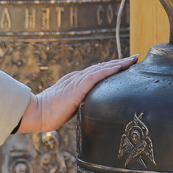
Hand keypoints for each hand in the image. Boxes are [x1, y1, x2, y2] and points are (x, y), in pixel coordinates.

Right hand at [17, 55, 138, 133]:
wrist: (37, 113)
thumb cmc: (50, 114)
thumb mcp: (69, 107)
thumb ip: (80, 104)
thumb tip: (90, 110)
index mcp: (75, 82)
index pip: (97, 73)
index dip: (111, 68)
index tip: (125, 66)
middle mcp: (77, 78)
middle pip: (102, 67)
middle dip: (119, 63)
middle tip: (134, 58)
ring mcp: (77, 81)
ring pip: (101, 69)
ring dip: (118, 64)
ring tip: (132, 60)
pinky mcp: (77, 87)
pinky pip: (95, 76)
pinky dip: (108, 71)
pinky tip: (119, 68)